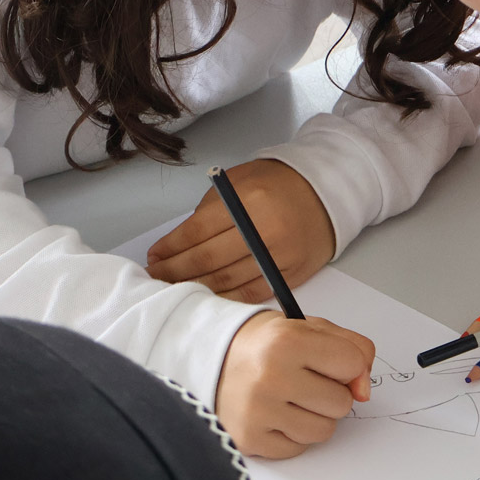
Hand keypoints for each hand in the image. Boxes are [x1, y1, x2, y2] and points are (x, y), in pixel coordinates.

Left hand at [147, 159, 336, 302]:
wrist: (325, 194)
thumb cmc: (277, 185)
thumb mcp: (240, 182)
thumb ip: (210, 210)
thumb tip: (177, 245)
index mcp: (248, 200)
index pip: (198, 231)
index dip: (171, 248)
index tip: (154, 256)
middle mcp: (265, 229)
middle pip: (208, 259)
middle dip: (176, 271)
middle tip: (157, 276)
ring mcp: (280, 255)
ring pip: (228, 280)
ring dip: (197, 287)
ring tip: (176, 288)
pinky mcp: (291, 274)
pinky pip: (252, 292)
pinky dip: (226, 298)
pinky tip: (208, 297)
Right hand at [216, 312, 373, 458]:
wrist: (211, 357)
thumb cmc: (265, 344)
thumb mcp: (309, 328)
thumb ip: (352, 348)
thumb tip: (364, 390)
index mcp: (287, 341)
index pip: (352, 364)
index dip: (348, 365)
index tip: (330, 362)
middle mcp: (271, 377)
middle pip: (342, 403)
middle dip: (331, 392)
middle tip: (305, 379)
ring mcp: (258, 411)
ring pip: (324, 430)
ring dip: (315, 416)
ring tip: (292, 397)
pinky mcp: (250, 439)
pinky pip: (299, 448)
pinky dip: (294, 433)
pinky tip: (277, 413)